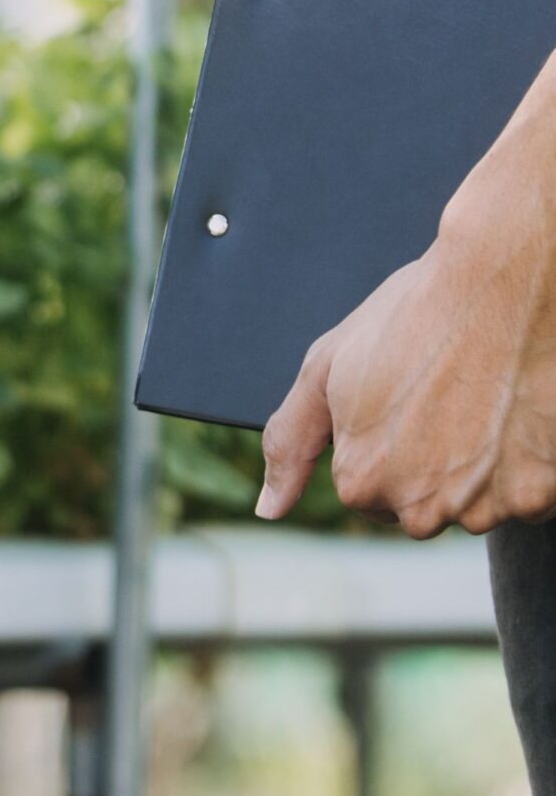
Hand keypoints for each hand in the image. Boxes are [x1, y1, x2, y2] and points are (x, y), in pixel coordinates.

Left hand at [258, 55, 555, 537]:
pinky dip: (524, 461)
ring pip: (474, 501)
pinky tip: (515, 408)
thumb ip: (290, 441)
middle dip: (427, 459)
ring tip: (482, 394)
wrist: (503, 283)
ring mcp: (484, 508)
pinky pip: (526, 493)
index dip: (381, 434)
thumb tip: (267, 507)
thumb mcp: (328, 366)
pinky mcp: (541, 497)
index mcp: (362, 483)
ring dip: (478, 463)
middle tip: (442, 392)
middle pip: (420, 502)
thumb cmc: (415, 315)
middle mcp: (422, 512)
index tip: (402, 393)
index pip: (365, 486)